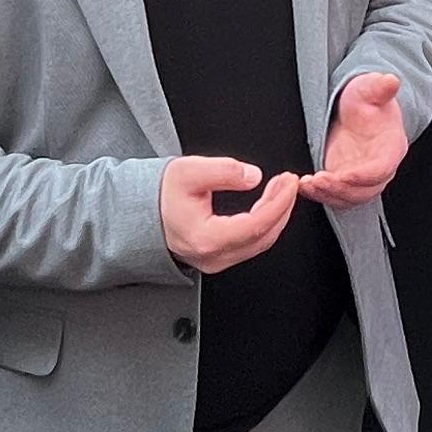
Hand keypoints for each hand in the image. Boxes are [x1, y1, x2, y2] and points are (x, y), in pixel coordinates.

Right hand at [160, 154, 298, 267]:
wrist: (141, 213)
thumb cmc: (160, 195)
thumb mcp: (188, 171)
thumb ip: (223, 171)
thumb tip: (253, 176)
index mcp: (205, 238)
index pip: (255, 225)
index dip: (278, 203)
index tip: (289, 182)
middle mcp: (212, 256)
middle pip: (263, 236)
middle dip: (282, 207)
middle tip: (289, 182)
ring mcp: (216, 261)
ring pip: (259, 242)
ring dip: (276, 215)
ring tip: (281, 189)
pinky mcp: (218, 257)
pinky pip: (251, 243)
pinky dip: (265, 223)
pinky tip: (268, 204)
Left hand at [301, 72, 407, 204]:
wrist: (358, 108)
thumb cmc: (368, 98)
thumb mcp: (371, 88)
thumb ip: (380, 87)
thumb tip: (391, 80)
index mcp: (391, 146)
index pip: (382, 168)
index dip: (365, 175)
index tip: (345, 175)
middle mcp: (379, 167)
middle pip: (365, 190)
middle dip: (341, 189)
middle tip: (319, 181)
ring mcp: (361, 176)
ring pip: (349, 197)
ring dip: (328, 194)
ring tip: (308, 184)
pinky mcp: (344, 179)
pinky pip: (335, 195)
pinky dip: (320, 194)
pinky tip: (305, 186)